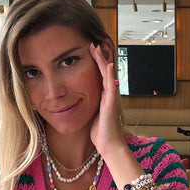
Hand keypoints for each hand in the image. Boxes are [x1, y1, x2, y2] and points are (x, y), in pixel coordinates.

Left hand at [88, 42, 124, 156]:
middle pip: (103, 71)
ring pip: (106, 75)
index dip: (94, 64)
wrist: (109, 145)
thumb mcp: (91, 116)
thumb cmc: (100, 133)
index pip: (98, 76)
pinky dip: (109, 74)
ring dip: (102, 61)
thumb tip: (79, 102)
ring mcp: (111, 98)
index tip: (89, 52)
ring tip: (97, 48)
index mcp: (102, 97)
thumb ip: (89, 106)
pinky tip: (107, 64)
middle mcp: (108, 95)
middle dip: (98, 58)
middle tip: (93, 44)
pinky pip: (110, 86)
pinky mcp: (110, 103)